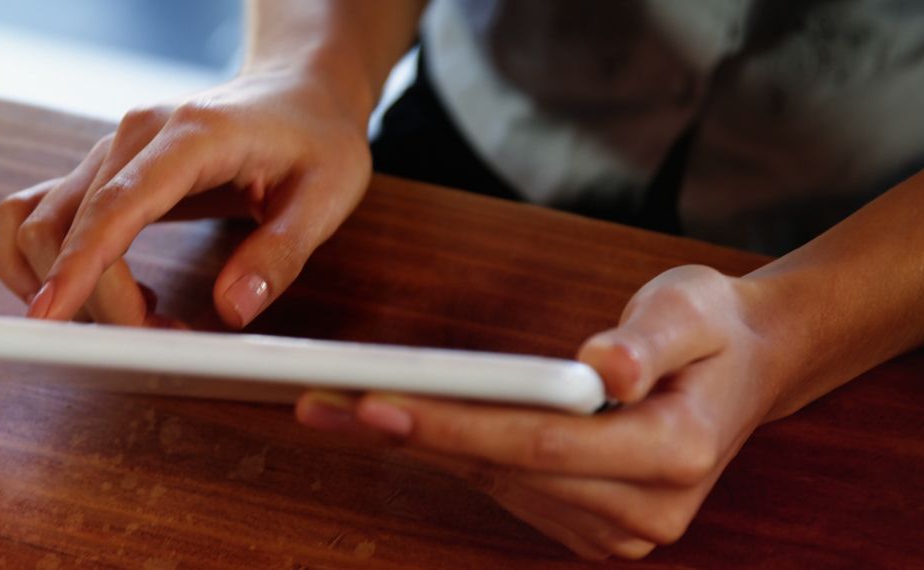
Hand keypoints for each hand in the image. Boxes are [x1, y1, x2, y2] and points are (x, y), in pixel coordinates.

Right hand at [0, 70, 371, 326]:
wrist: (301, 94)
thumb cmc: (318, 141)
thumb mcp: (326, 198)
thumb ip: (280, 254)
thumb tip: (232, 310)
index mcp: (192, 135)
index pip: (116, 206)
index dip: (80, 266)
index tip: (53, 319)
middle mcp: (135, 135)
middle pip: (64, 226)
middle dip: (96, 300)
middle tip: (164, 340)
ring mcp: (113, 150)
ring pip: (41, 224)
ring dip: (68, 285)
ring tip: (144, 319)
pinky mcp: (105, 169)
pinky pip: (48, 217)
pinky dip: (61, 264)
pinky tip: (123, 289)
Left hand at [296, 265, 782, 559]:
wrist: (745, 366)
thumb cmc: (713, 330)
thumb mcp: (691, 309)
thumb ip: (648, 340)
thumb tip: (605, 368)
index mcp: (675, 452)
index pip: (541, 444)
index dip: (456, 427)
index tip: (379, 405)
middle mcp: (647, 507)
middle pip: (504, 470)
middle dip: (412, 435)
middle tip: (327, 403)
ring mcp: (622, 526)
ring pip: (497, 484)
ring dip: (421, 446)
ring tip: (343, 408)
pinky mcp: (597, 524)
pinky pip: (508, 489)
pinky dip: (455, 456)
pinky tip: (404, 427)